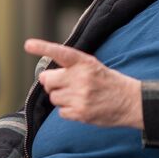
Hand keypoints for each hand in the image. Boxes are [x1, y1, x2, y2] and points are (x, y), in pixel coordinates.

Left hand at [24, 39, 143, 128]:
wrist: (130, 101)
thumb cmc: (109, 82)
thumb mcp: (93, 66)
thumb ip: (71, 67)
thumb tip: (46, 78)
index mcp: (84, 62)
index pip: (60, 52)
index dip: (43, 48)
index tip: (28, 45)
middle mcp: (81, 77)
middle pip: (47, 80)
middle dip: (52, 83)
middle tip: (66, 84)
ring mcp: (80, 96)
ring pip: (53, 97)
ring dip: (61, 98)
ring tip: (79, 96)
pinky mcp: (80, 112)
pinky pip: (61, 112)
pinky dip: (68, 111)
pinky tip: (82, 106)